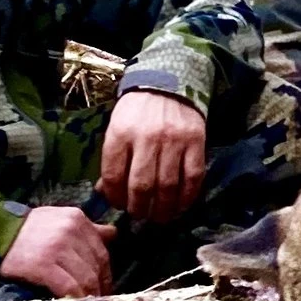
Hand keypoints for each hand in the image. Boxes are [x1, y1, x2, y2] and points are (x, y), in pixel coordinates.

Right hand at [0, 203, 112, 298]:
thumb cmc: (29, 229)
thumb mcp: (59, 219)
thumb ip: (88, 228)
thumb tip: (114, 234)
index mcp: (77, 219)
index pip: (102, 251)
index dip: (106, 274)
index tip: (104, 287)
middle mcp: (71, 231)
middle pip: (97, 266)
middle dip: (100, 287)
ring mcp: (57, 248)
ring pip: (86, 278)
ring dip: (90, 296)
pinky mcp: (44, 265)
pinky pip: (69, 287)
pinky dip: (75, 298)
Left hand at [99, 88, 207, 223]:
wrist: (169, 83)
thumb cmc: (138, 111)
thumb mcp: (117, 128)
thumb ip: (112, 159)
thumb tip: (105, 192)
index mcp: (121, 133)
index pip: (114, 176)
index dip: (115, 198)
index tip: (119, 204)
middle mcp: (147, 137)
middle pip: (141, 186)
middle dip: (139, 209)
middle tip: (140, 215)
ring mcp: (174, 140)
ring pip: (167, 187)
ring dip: (163, 210)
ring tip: (159, 216)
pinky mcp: (196, 142)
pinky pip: (192, 178)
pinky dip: (186, 198)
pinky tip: (180, 206)